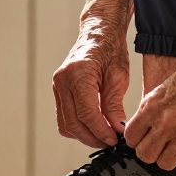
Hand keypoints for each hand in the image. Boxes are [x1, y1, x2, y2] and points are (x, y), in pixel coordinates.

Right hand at [52, 31, 129, 147]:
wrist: (98, 32)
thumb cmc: (111, 49)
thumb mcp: (119, 77)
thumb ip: (115, 105)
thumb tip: (117, 130)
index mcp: (78, 74)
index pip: (86, 114)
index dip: (101, 132)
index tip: (115, 141)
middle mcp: (62, 80)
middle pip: (73, 123)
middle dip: (93, 138)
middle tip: (111, 143)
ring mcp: (57, 86)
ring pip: (66, 124)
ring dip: (84, 135)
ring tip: (104, 136)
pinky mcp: (58, 90)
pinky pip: (64, 117)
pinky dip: (77, 127)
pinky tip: (94, 127)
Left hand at [124, 48, 175, 171]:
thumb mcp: (166, 86)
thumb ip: (154, 108)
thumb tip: (147, 126)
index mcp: (152, 105)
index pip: (131, 137)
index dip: (137, 140)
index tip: (143, 138)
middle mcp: (166, 121)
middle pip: (145, 155)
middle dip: (151, 151)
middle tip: (160, 145)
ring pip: (165, 164)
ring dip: (171, 157)